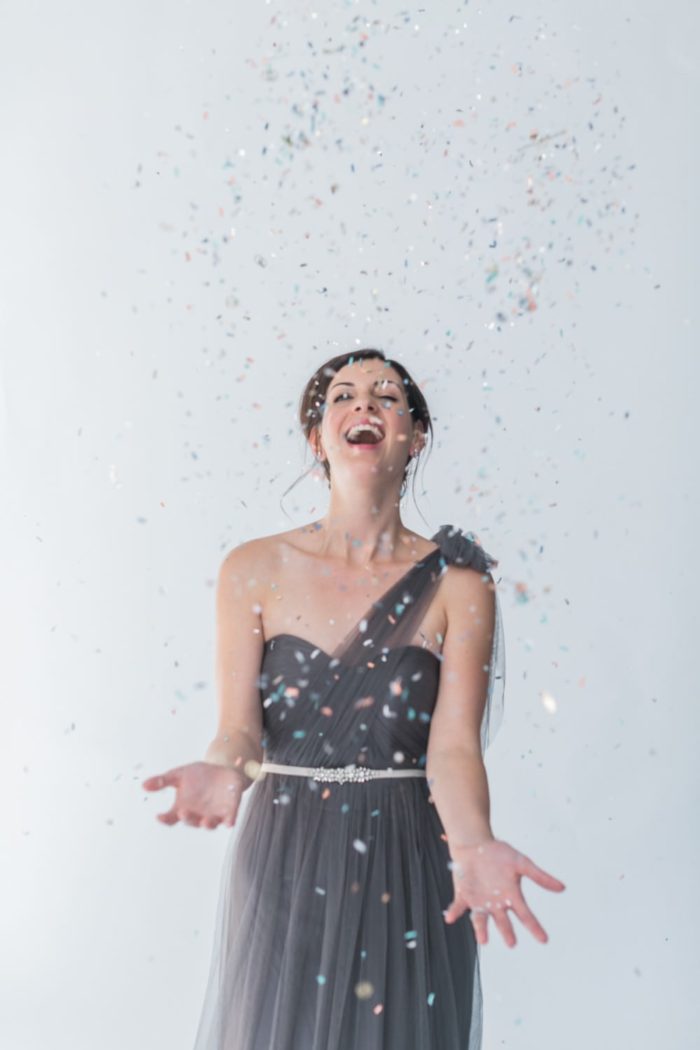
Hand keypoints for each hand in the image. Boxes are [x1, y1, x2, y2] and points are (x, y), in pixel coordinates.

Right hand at [141, 761, 248, 829]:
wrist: (221, 768)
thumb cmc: (198, 775)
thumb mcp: (179, 775)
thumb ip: (163, 781)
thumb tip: (143, 785)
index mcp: (183, 808)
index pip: (171, 817)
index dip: (165, 819)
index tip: (159, 816)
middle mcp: (197, 815)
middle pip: (191, 820)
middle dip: (188, 818)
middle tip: (183, 812)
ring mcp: (214, 814)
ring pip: (210, 823)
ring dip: (208, 824)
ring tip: (206, 822)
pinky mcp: (229, 810)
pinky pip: (229, 818)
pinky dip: (229, 821)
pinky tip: (229, 823)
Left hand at [443, 838, 565, 947]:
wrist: (476, 843)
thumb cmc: (499, 853)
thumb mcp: (522, 863)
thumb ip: (540, 876)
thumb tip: (562, 888)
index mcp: (511, 896)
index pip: (525, 915)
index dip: (534, 927)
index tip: (544, 939)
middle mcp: (495, 903)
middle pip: (503, 921)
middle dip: (506, 931)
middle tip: (511, 943)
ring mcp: (478, 900)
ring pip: (480, 919)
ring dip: (481, 929)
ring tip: (483, 940)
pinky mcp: (463, 894)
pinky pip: (458, 906)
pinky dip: (454, 912)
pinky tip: (450, 917)